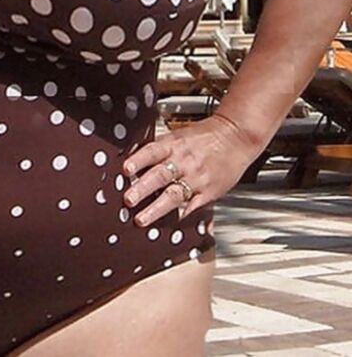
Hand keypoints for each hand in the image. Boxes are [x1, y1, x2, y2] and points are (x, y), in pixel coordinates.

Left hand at [121, 113, 260, 225]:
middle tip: (128, 200)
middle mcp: (183, 161)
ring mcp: (196, 178)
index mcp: (173, 144)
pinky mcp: (209, 192)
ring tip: (142, 219)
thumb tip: (133, 161)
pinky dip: (182, 216)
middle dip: (142, 189)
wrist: (235, 136)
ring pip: (174, 194)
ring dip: (156, 208)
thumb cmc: (204, 136)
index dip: (138, 160)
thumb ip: (159, 150)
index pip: (152, 151)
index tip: (125, 169)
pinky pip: (194, 206)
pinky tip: (171, 224)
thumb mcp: (179, 135)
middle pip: (160, 175)